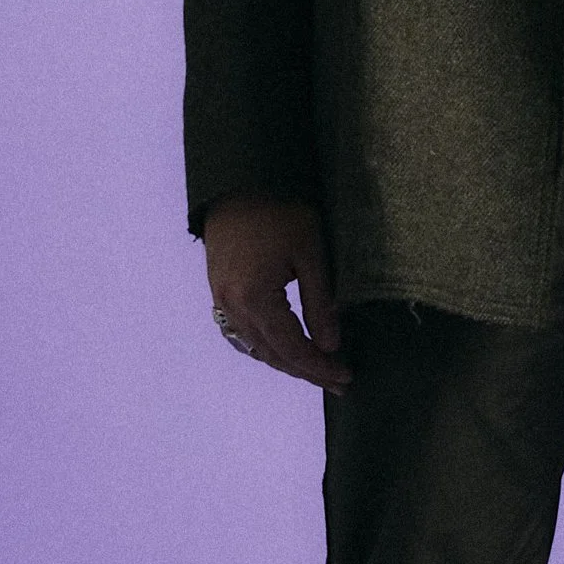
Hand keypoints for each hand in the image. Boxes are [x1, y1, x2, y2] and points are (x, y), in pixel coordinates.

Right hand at [202, 194, 350, 392]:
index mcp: (255, 299)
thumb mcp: (310, 253)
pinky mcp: (218, 290)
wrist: (237, 182)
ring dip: (285, 362)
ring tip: (315, 370)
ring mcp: (220, 300)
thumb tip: (330, 345)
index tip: (345, 377)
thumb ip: (319, 302)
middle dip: (306, 371)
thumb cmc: (279, 210)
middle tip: (338, 382)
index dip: (319, 367)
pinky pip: (240, 333)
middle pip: (271, 354)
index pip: (291, 349)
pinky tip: (282, 349)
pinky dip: (264, 347)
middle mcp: (232, 306)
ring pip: (254, 347)